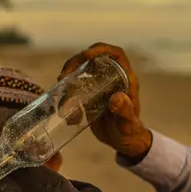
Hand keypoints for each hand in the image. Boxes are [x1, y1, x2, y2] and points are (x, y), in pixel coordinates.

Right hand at [58, 42, 151, 158]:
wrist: (123, 142)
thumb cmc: (129, 132)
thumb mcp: (127, 124)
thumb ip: (124, 112)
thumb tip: (117, 98)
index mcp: (125, 79)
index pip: (115, 54)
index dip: (100, 49)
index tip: (85, 55)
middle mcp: (111, 78)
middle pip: (91, 60)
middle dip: (74, 64)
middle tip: (62, 78)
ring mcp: (98, 85)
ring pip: (79, 73)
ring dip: (66, 81)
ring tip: (61, 98)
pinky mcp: (88, 95)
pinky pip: (73, 88)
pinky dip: (65, 96)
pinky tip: (64, 111)